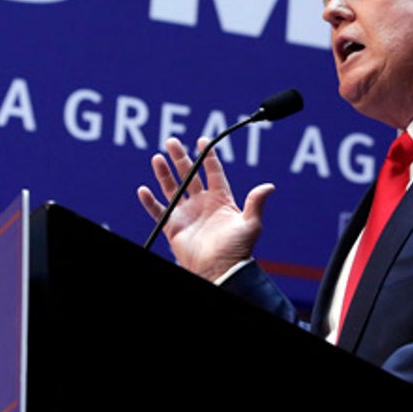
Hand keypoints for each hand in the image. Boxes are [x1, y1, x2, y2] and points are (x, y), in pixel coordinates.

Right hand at [136, 136, 274, 280]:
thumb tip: (269, 186)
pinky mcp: (173, 227)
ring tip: (157, 158)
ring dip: (164, 174)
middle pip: (189, 175)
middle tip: (172, 142)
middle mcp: (202, 204)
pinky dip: (150, 202)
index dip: (208, 156)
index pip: (213, 172)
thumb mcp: (250, 225)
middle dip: (180, 158)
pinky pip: (158, 212)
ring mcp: (187, 214)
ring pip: (172, 188)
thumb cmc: (237, 250)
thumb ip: (256, 203)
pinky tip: (143, 190)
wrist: (219, 270)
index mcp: (221, 200)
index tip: (202, 140)